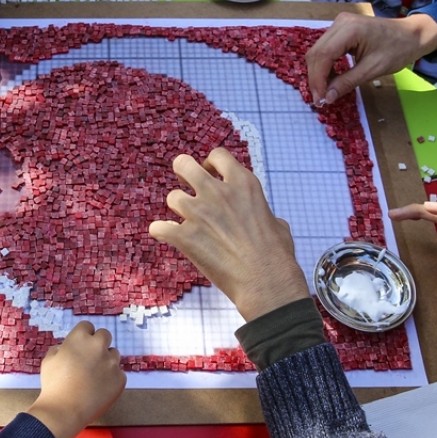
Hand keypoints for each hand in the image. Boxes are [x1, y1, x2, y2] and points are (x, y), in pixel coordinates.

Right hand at [27, 322, 125, 437]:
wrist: (65, 410)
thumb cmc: (54, 385)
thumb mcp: (48, 361)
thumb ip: (59, 350)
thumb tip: (64, 349)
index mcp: (80, 338)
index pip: (87, 326)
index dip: (83, 335)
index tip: (80, 345)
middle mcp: (98, 346)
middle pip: (105, 335)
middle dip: (98, 343)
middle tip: (91, 357)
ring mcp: (112, 362)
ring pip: (113, 354)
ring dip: (106, 360)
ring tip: (94, 376)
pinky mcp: (120, 379)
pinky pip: (118, 374)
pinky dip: (111, 379)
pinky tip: (100, 388)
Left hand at [150, 149, 309, 321]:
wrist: (267, 282)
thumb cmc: (277, 256)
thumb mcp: (278, 224)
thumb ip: (262, 213)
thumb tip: (264, 219)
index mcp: (244, 184)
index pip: (218, 155)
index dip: (210, 164)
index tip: (211, 175)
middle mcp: (219, 193)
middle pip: (184, 164)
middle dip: (182, 173)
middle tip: (187, 188)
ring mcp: (200, 213)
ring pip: (172, 197)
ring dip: (177, 210)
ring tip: (186, 222)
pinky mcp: (185, 237)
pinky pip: (159, 227)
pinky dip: (161, 232)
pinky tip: (169, 237)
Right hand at [304, 11, 436, 104]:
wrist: (411, 35)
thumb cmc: (397, 50)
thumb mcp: (373, 69)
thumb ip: (347, 82)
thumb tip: (327, 98)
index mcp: (350, 29)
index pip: (323, 55)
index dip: (318, 79)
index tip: (319, 99)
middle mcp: (340, 22)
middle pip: (316, 52)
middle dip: (316, 77)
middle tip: (321, 99)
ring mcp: (339, 23)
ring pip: (317, 51)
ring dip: (318, 72)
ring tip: (326, 90)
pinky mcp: (340, 28)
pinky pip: (325, 48)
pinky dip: (325, 65)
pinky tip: (331, 78)